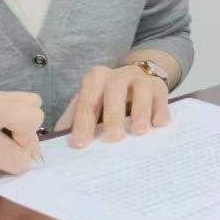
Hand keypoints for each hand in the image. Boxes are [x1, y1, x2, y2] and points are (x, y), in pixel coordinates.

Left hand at [55, 64, 171, 147]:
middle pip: (114, 91)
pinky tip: (158, 125)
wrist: (137, 78)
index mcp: (95, 79)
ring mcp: (141, 79)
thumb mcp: (89, 103)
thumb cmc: (107, 98)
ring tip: (139, 132)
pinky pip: (161, 98)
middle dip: (113, 115)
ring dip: (140, 112)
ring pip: (141, 91)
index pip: (87, 102)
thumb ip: (75, 119)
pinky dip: (160, 111)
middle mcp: (118, 75)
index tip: (81, 144)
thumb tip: (58, 141)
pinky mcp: (160, 87)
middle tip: (113, 138)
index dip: (83, 123)